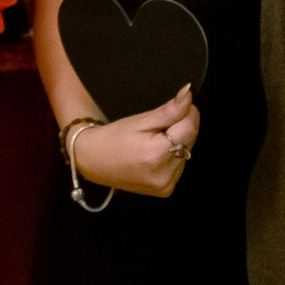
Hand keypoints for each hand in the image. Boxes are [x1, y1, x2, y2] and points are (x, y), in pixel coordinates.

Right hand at [72, 86, 200, 196]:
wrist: (94, 161)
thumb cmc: (114, 138)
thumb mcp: (140, 120)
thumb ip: (169, 110)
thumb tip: (189, 94)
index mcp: (156, 155)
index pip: (189, 128)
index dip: (187, 113)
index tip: (178, 105)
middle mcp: (163, 175)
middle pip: (190, 140)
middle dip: (181, 127)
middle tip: (158, 125)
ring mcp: (165, 185)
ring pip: (187, 152)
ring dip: (178, 141)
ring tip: (153, 140)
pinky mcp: (166, 190)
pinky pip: (180, 165)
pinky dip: (173, 155)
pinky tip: (156, 152)